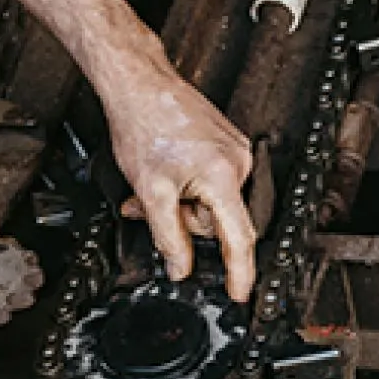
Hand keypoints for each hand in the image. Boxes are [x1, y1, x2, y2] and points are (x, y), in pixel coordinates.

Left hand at [100, 63, 257, 300]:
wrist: (139, 84)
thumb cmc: (144, 123)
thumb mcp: (150, 191)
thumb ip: (168, 237)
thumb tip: (180, 267)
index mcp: (225, 176)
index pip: (239, 238)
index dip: (239, 272)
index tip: (239, 294)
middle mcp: (238, 163)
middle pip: (218, 220)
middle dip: (184, 221)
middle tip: (150, 207)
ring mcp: (233, 151)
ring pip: (210, 202)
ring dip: (180, 203)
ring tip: (153, 185)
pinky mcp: (225, 144)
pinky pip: (210, 182)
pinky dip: (184, 186)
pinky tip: (163, 173)